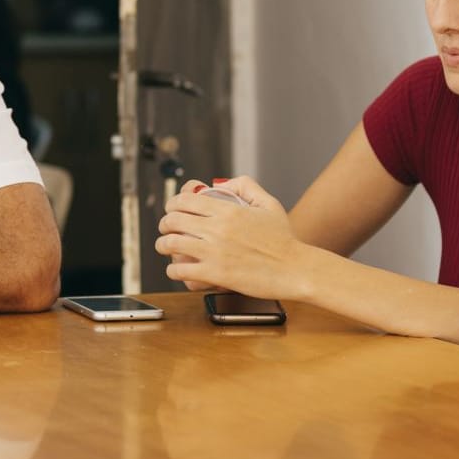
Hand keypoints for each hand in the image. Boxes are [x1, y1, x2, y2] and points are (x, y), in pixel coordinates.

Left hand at [153, 177, 304, 298]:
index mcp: (228, 210)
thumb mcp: (269, 203)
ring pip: (170, 244)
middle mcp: (218, 229)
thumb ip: (245, 186)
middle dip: (164, 224)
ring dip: (163, 245)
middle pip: (173, 220)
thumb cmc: (284, 240)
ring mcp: (214, 252)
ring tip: (165, 247)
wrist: (296, 270)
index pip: (184, 200)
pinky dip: (173, 270)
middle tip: (166, 229)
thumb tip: (219, 184)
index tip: (172, 210)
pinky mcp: (215, 275)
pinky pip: (180, 271)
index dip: (172, 204)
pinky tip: (177, 270)